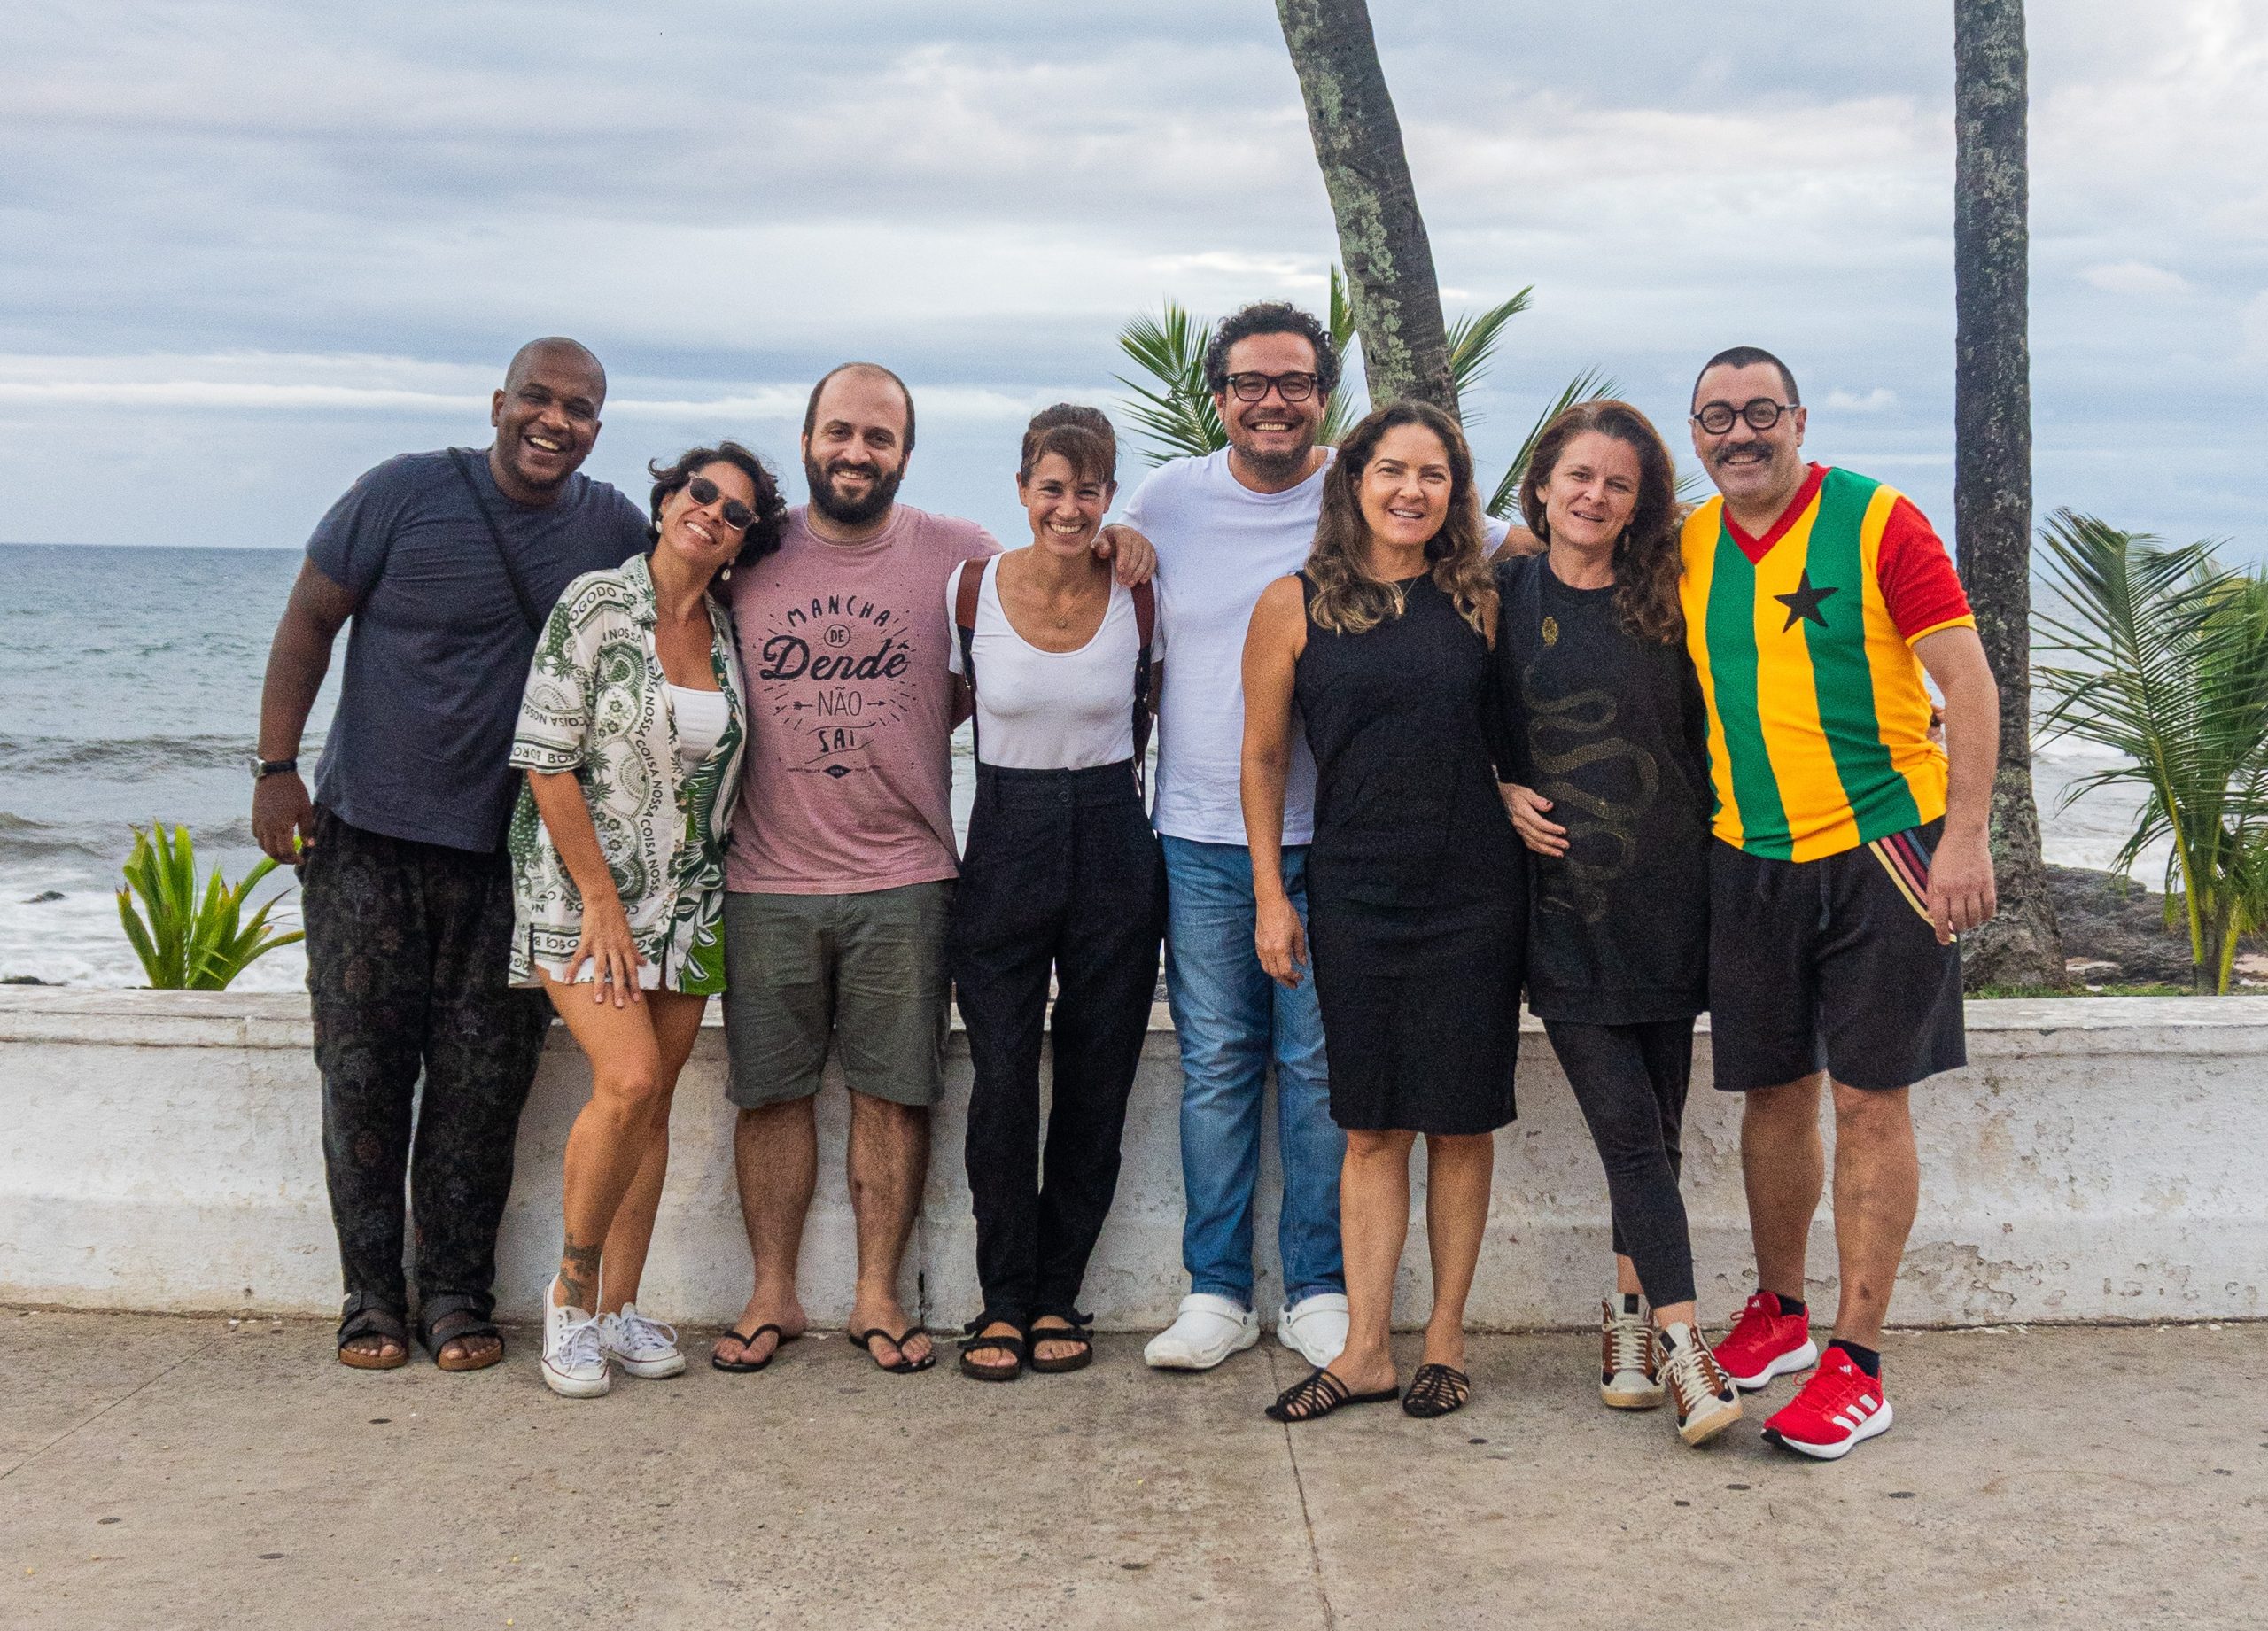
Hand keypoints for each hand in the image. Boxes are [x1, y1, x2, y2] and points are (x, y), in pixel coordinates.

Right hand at [252, 771, 314, 864]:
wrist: (275, 774)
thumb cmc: (293, 791)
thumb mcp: (305, 810)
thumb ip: (307, 829)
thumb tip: (310, 845)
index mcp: (280, 827)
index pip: (284, 852)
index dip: (293, 859)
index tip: (302, 859)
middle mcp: (267, 828)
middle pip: (272, 852)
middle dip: (283, 859)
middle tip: (294, 859)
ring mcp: (259, 822)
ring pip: (262, 846)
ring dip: (273, 852)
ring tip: (284, 851)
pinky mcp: (255, 817)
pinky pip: (257, 836)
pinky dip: (264, 842)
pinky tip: (274, 839)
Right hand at [567, 893, 645, 1006]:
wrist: (603, 900)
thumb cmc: (617, 917)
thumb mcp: (629, 934)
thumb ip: (635, 950)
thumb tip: (644, 963)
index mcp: (625, 947)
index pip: (632, 969)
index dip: (634, 984)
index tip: (636, 999)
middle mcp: (614, 948)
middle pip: (619, 972)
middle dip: (620, 989)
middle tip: (620, 1005)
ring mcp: (600, 945)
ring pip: (601, 968)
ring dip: (600, 984)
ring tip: (599, 999)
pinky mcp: (586, 941)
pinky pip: (578, 958)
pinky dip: (572, 969)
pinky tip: (568, 981)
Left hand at [1095, 524, 1155, 586]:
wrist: (1119, 535)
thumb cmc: (1107, 541)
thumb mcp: (1099, 541)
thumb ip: (1100, 545)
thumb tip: (1105, 551)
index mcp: (1122, 532)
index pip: (1125, 545)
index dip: (1123, 558)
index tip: (1120, 571)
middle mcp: (1136, 536)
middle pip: (1136, 554)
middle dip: (1130, 570)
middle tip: (1122, 582)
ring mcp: (1145, 543)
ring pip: (1145, 559)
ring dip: (1138, 573)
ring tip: (1129, 584)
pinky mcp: (1151, 550)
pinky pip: (1152, 562)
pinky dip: (1148, 572)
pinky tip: (1142, 581)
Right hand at [1255, 891, 1308, 988]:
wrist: (1270, 902)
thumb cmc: (1286, 914)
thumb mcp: (1298, 932)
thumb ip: (1300, 950)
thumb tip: (1303, 963)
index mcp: (1280, 948)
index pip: (1286, 971)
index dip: (1294, 977)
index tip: (1301, 977)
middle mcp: (1269, 950)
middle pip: (1275, 973)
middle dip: (1285, 981)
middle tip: (1294, 984)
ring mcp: (1261, 947)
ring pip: (1267, 969)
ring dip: (1277, 976)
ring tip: (1285, 978)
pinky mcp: (1258, 943)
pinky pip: (1262, 961)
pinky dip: (1270, 967)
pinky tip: (1277, 966)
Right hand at [1502, 783, 1567, 855]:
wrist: (1499, 798)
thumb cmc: (1514, 793)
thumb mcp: (1525, 791)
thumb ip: (1537, 799)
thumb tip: (1549, 806)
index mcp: (1522, 812)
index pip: (1539, 823)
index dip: (1551, 828)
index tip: (1563, 831)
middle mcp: (1520, 823)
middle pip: (1538, 836)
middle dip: (1553, 842)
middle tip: (1566, 845)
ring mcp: (1519, 830)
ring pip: (1534, 843)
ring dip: (1547, 850)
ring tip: (1560, 853)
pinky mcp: (1519, 833)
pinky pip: (1529, 844)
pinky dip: (1539, 850)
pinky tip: (1548, 852)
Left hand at [1926, 828, 1995, 945]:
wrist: (1965, 836)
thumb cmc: (1945, 855)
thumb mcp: (1932, 873)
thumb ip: (1932, 895)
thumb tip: (1932, 916)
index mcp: (1941, 888)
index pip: (1941, 917)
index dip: (1941, 932)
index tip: (1943, 941)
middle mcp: (1957, 889)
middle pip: (1959, 919)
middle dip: (1958, 928)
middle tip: (1958, 928)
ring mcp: (1974, 887)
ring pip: (1975, 915)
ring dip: (1972, 924)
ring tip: (1969, 923)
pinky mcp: (1987, 883)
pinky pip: (1989, 906)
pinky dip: (1987, 915)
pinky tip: (1983, 917)